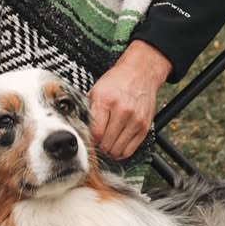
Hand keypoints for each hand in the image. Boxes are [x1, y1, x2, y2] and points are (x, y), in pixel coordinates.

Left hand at [89, 41, 171, 159]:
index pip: (96, 133)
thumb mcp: (97, 90)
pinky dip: (121, 152)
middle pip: (106, 144)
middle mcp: (123, 111)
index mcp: (106, 101)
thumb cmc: (117, 81)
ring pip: (117, 150)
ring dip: (110, 150)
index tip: (89, 138)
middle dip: (99, 145)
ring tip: (107, 142)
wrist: (140, 73)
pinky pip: (130, 150)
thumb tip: (80, 128)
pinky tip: (117, 144)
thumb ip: (88, 109)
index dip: (90, 139)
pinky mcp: (144, 127)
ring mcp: (135, 120)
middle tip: (98, 140)